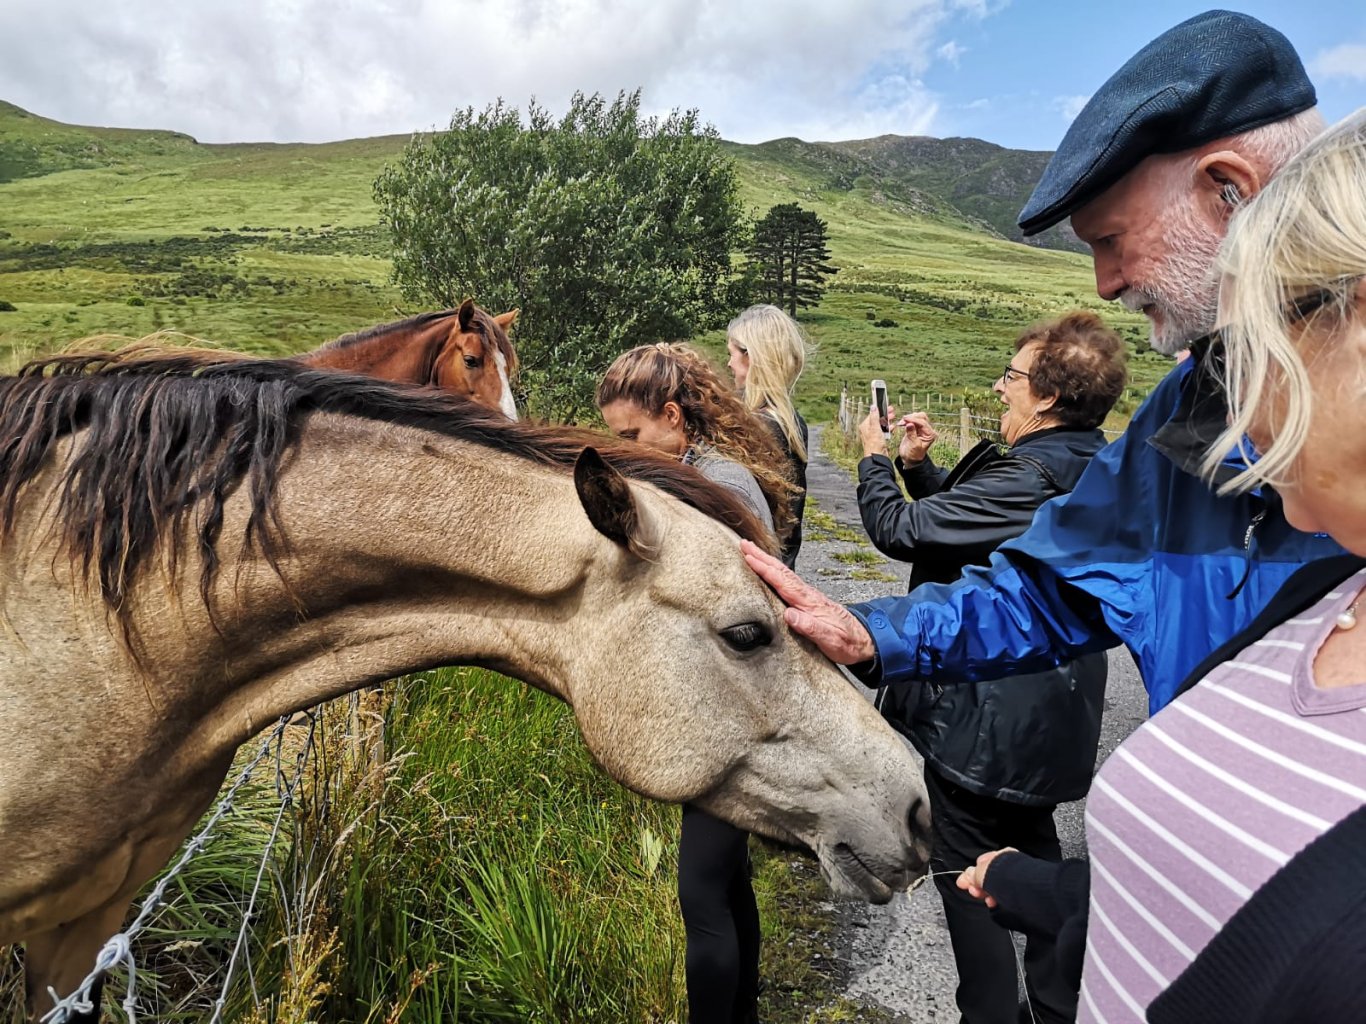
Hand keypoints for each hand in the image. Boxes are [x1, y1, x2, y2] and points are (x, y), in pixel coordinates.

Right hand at [740, 540, 876, 663]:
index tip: (748, 556)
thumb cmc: (846, 642)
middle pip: (781, 571)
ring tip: (751, 552)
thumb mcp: (829, 639)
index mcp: (809, 602)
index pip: (782, 581)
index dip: (764, 568)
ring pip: (783, 574)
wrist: (864, 641)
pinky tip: (770, 572)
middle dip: (761, 557)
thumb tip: (789, 615)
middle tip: (743, 544)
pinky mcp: (808, 601)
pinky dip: (775, 572)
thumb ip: (810, 627)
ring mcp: (808, 596)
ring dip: (766, 562)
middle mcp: (807, 595)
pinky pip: (787, 582)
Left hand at [858, 405, 888, 457]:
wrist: (877, 456)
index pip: (872, 415)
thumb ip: (874, 417)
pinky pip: (883, 431)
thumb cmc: (874, 444)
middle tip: (892, 411)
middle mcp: (868, 430)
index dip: (880, 410)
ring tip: (893, 417)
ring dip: (887, 421)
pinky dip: (888, 428)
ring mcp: (873, 435)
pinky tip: (892, 427)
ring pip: (881, 425)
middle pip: (877, 419)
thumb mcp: (875, 428)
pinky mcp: (878, 440)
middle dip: (885, 415)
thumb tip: (873, 407)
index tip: (887, 407)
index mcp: (865, 426)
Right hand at [897, 412, 936, 464]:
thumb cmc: (913, 454)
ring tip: (901, 423)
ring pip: (917, 417)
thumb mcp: (913, 445)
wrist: (910, 459)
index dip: (914, 420)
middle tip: (903, 420)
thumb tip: (909, 424)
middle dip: (912, 417)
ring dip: (909, 418)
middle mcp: (927, 430)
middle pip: (922, 417)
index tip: (905, 419)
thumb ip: (912, 434)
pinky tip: (901, 423)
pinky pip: (912, 420)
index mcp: (930, 434)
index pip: (923, 423)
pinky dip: (907, 420)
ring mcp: (922, 429)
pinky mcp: (916, 428)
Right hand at [955, 847, 1015, 908]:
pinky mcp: (1020, 890)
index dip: (971, 874)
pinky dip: (997, 899)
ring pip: (996, 886)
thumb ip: (971, 875)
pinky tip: (993, 902)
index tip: (964, 884)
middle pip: (988, 876)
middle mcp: (1008, 863)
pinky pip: (1004, 894)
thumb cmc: (1001, 873)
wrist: (1018, 884)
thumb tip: (964, 877)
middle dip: (979, 886)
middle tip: (974, 892)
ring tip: (986, 899)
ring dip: (987, 894)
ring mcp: (1015, 877)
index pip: (982, 863)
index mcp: (1000, 854)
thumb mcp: (979, 872)